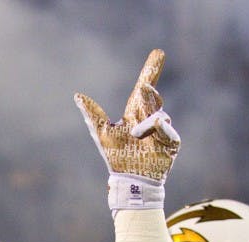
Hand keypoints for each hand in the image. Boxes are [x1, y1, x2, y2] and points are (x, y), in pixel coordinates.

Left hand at [75, 49, 179, 182]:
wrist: (130, 181)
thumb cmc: (116, 158)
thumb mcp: (102, 133)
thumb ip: (92, 114)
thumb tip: (77, 95)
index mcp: (135, 114)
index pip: (142, 88)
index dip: (151, 70)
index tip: (159, 52)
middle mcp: (150, 118)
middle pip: (151, 97)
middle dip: (148, 92)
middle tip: (144, 88)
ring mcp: (162, 130)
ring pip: (157, 113)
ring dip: (145, 119)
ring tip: (135, 135)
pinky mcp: (171, 143)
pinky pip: (167, 129)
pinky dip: (159, 130)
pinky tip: (148, 135)